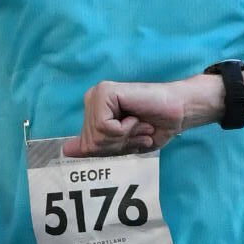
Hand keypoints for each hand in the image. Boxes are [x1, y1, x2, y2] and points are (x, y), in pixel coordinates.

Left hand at [61, 74, 221, 155]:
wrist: (178, 112)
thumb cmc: (155, 127)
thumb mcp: (122, 146)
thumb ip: (95, 147)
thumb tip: (64, 150)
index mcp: (93, 113)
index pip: (87, 148)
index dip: (112, 151)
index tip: (132, 137)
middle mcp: (92, 101)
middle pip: (91, 144)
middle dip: (118, 145)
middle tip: (138, 130)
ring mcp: (97, 95)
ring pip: (97, 137)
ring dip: (124, 137)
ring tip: (139, 123)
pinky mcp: (105, 92)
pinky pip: (104, 127)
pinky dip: (124, 129)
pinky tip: (136, 116)